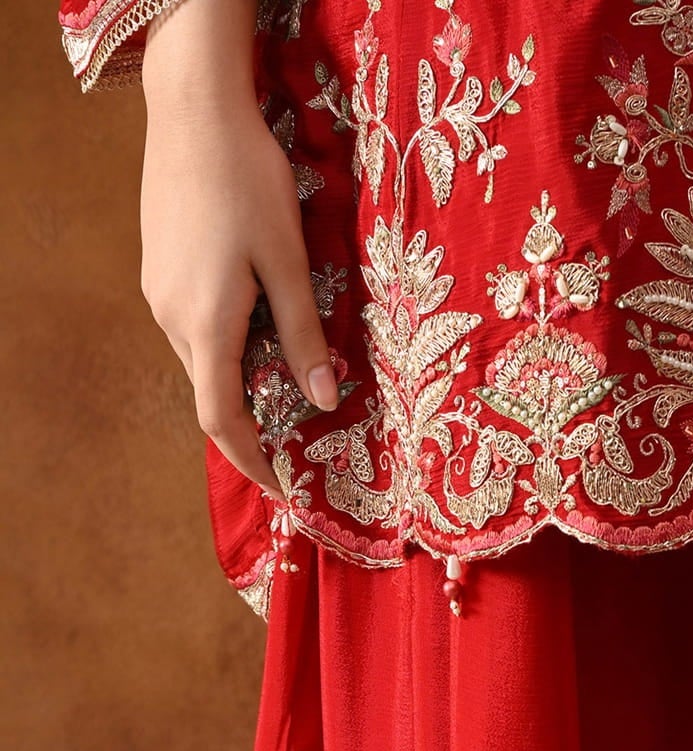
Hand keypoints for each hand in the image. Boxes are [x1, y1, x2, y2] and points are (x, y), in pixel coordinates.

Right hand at [140, 0, 334, 493]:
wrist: (194, 109)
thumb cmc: (248, 180)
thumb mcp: (290, 261)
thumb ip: (304, 334)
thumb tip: (323, 400)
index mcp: (206, 324)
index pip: (220, 421)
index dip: (251, 463)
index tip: (282, 488)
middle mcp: (172, 317)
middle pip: (211, 394)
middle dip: (252, 428)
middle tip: (298, 445)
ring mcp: (159, 292)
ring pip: (203, 360)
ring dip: (241, 383)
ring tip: (288, 387)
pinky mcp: (159, 269)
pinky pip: (194, 328)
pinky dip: (227, 347)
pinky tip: (259, 329)